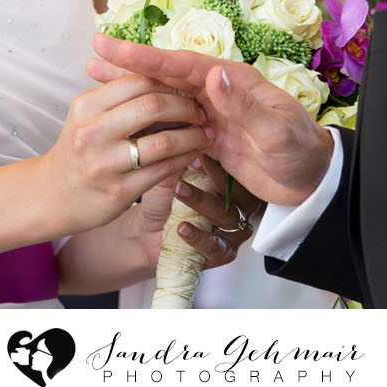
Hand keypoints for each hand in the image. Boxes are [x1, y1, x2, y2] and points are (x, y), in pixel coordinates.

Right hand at [39, 71, 208, 235]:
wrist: (54, 196)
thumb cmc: (80, 149)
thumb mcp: (89, 116)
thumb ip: (119, 95)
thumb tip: (161, 70)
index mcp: (86, 105)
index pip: (138, 80)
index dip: (169, 82)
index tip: (186, 89)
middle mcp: (92, 132)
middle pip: (153, 105)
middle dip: (186, 106)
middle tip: (201, 112)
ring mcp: (104, 163)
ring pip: (163, 141)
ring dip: (192, 136)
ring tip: (204, 134)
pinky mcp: (119, 191)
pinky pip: (163, 170)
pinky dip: (185, 160)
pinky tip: (193, 155)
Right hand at [89, 34, 334, 206]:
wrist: (311, 182)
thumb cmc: (301, 152)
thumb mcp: (277, 132)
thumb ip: (246, 107)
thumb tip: (215, 74)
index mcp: (234, 80)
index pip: (185, 64)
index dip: (149, 56)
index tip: (116, 46)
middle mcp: (220, 91)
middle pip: (167, 73)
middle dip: (131, 62)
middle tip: (95, 50)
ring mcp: (212, 113)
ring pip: (164, 94)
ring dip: (132, 85)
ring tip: (97, 74)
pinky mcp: (208, 136)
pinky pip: (171, 120)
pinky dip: (146, 115)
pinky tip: (124, 113)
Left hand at [135, 155, 261, 269]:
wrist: (147, 231)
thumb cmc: (164, 197)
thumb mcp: (172, 169)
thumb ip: (184, 154)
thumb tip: (192, 132)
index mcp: (233, 182)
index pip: (237, 167)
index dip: (223, 156)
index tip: (203, 143)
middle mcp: (240, 205)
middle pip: (239, 191)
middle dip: (217, 176)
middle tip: (196, 162)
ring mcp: (234, 230)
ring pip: (227, 216)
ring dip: (202, 202)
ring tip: (181, 191)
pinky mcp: (223, 253)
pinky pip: (216, 246)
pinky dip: (198, 237)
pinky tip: (183, 227)